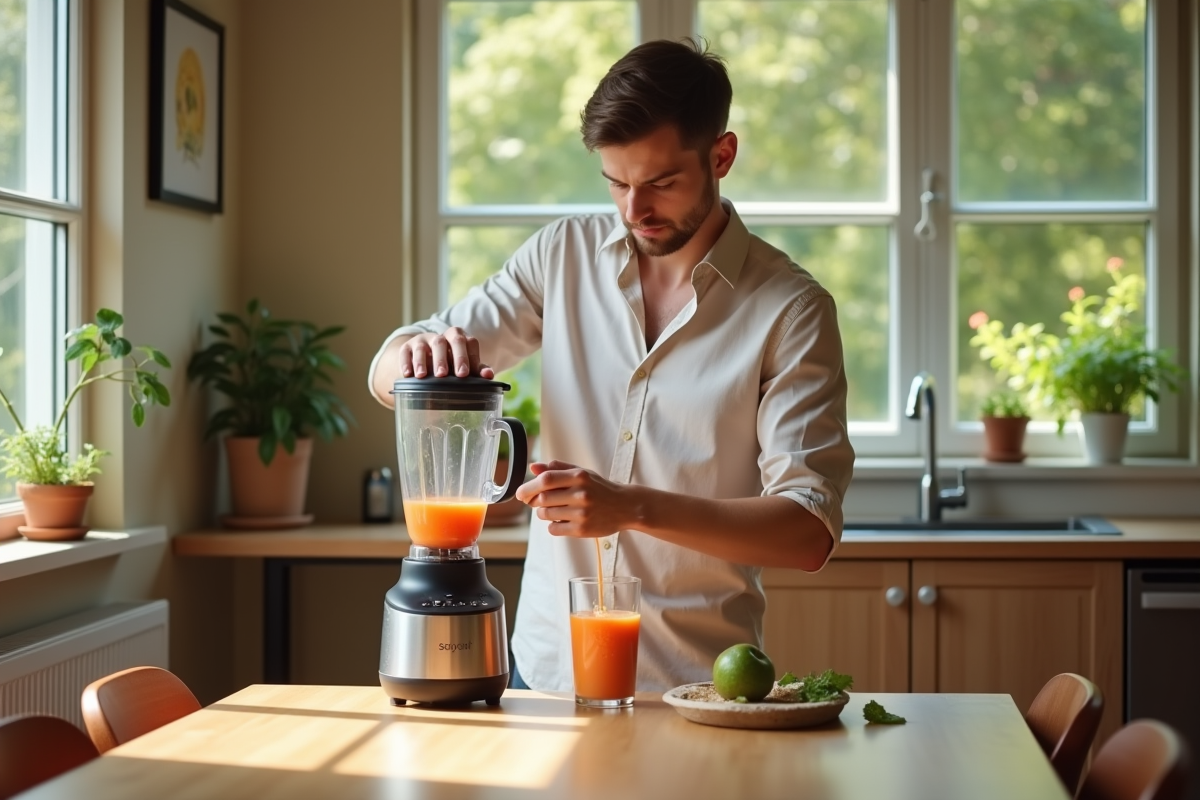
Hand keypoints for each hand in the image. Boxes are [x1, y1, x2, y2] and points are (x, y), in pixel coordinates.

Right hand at [398, 327, 493, 378]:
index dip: (466, 357)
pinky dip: (406, 363)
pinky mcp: (408, 346)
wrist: (428, 358)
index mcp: (460, 338)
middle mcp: (441, 337)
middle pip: (443, 342)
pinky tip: (408, 374)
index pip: (466, 343)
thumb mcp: (465, 365)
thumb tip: (488, 375)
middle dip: (444, 358)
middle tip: (443, 374)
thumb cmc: (453, 363)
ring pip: (423, 346)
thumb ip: (477, 369)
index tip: (464, 374)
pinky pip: (406, 352)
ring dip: (422, 361)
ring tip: (423, 375)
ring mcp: (423, 340)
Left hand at [516, 460, 631, 537]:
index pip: (545, 480)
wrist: (625, 506)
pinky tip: (563, 520)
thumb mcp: (582, 473)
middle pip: (542, 499)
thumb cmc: (600, 488)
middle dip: (534, 501)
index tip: (520, 493)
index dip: (528, 487)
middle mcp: (581, 494)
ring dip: (543, 513)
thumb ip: (558, 468)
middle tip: (537, 502)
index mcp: (579, 476)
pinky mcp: (582, 530)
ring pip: (546, 515)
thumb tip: (533, 467)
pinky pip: (554, 529)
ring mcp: (582, 513)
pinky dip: (553, 525)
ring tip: (554, 510)